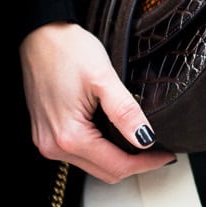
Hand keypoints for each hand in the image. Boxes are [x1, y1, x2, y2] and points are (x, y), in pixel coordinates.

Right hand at [20, 22, 174, 183]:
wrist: (38, 34)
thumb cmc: (67, 50)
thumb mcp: (103, 77)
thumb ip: (125, 111)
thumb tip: (146, 138)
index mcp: (68, 137)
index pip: (117, 166)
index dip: (146, 163)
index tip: (167, 155)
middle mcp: (53, 146)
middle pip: (105, 172)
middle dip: (135, 164)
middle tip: (159, 151)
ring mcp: (47, 141)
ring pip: (92, 165)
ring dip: (118, 158)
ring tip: (141, 141)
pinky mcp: (47, 133)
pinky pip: (79, 153)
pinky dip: (101, 149)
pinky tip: (116, 134)